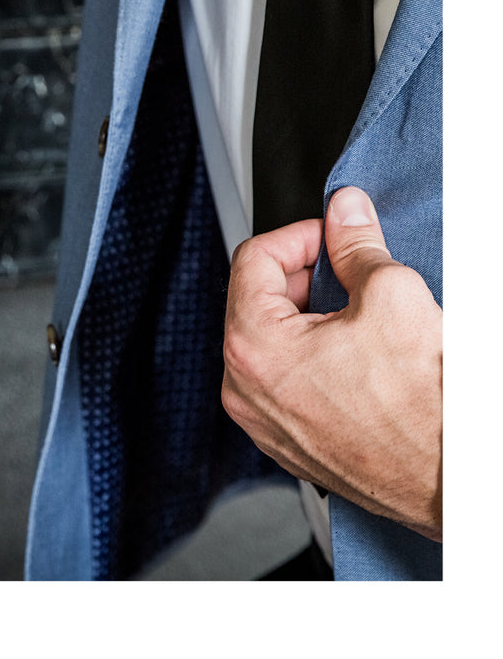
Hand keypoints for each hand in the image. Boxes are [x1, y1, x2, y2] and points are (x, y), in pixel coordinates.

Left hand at [221, 186, 441, 540]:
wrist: (450, 478)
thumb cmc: (422, 406)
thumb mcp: (392, 295)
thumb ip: (356, 245)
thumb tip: (345, 213)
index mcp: (251, 345)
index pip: (252, 259)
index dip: (298, 237)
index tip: (330, 236)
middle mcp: (242, 388)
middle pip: (255, 301)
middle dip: (305, 279)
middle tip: (351, 276)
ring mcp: (261, 420)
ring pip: (270, 345)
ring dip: (309, 322)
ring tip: (360, 323)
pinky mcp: (285, 442)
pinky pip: (284, 385)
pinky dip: (311, 362)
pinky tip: (355, 362)